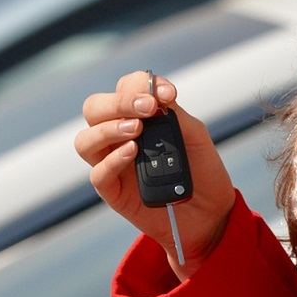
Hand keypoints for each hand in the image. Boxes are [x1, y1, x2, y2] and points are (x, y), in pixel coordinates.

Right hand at [76, 71, 235, 278]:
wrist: (210, 212)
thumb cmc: (201, 169)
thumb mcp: (195, 136)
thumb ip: (174, 114)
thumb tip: (156, 95)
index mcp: (137, 116)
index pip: (124, 88)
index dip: (140, 84)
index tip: (167, 94)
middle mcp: (118, 135)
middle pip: (94, 109)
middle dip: (118, 102)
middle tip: (147, 108)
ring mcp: (112, 163)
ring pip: (85, 140)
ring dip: (108, 128)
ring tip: (136, 129)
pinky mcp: (113, 191)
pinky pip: (98, 173)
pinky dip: (113, 160)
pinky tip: (133, 152)